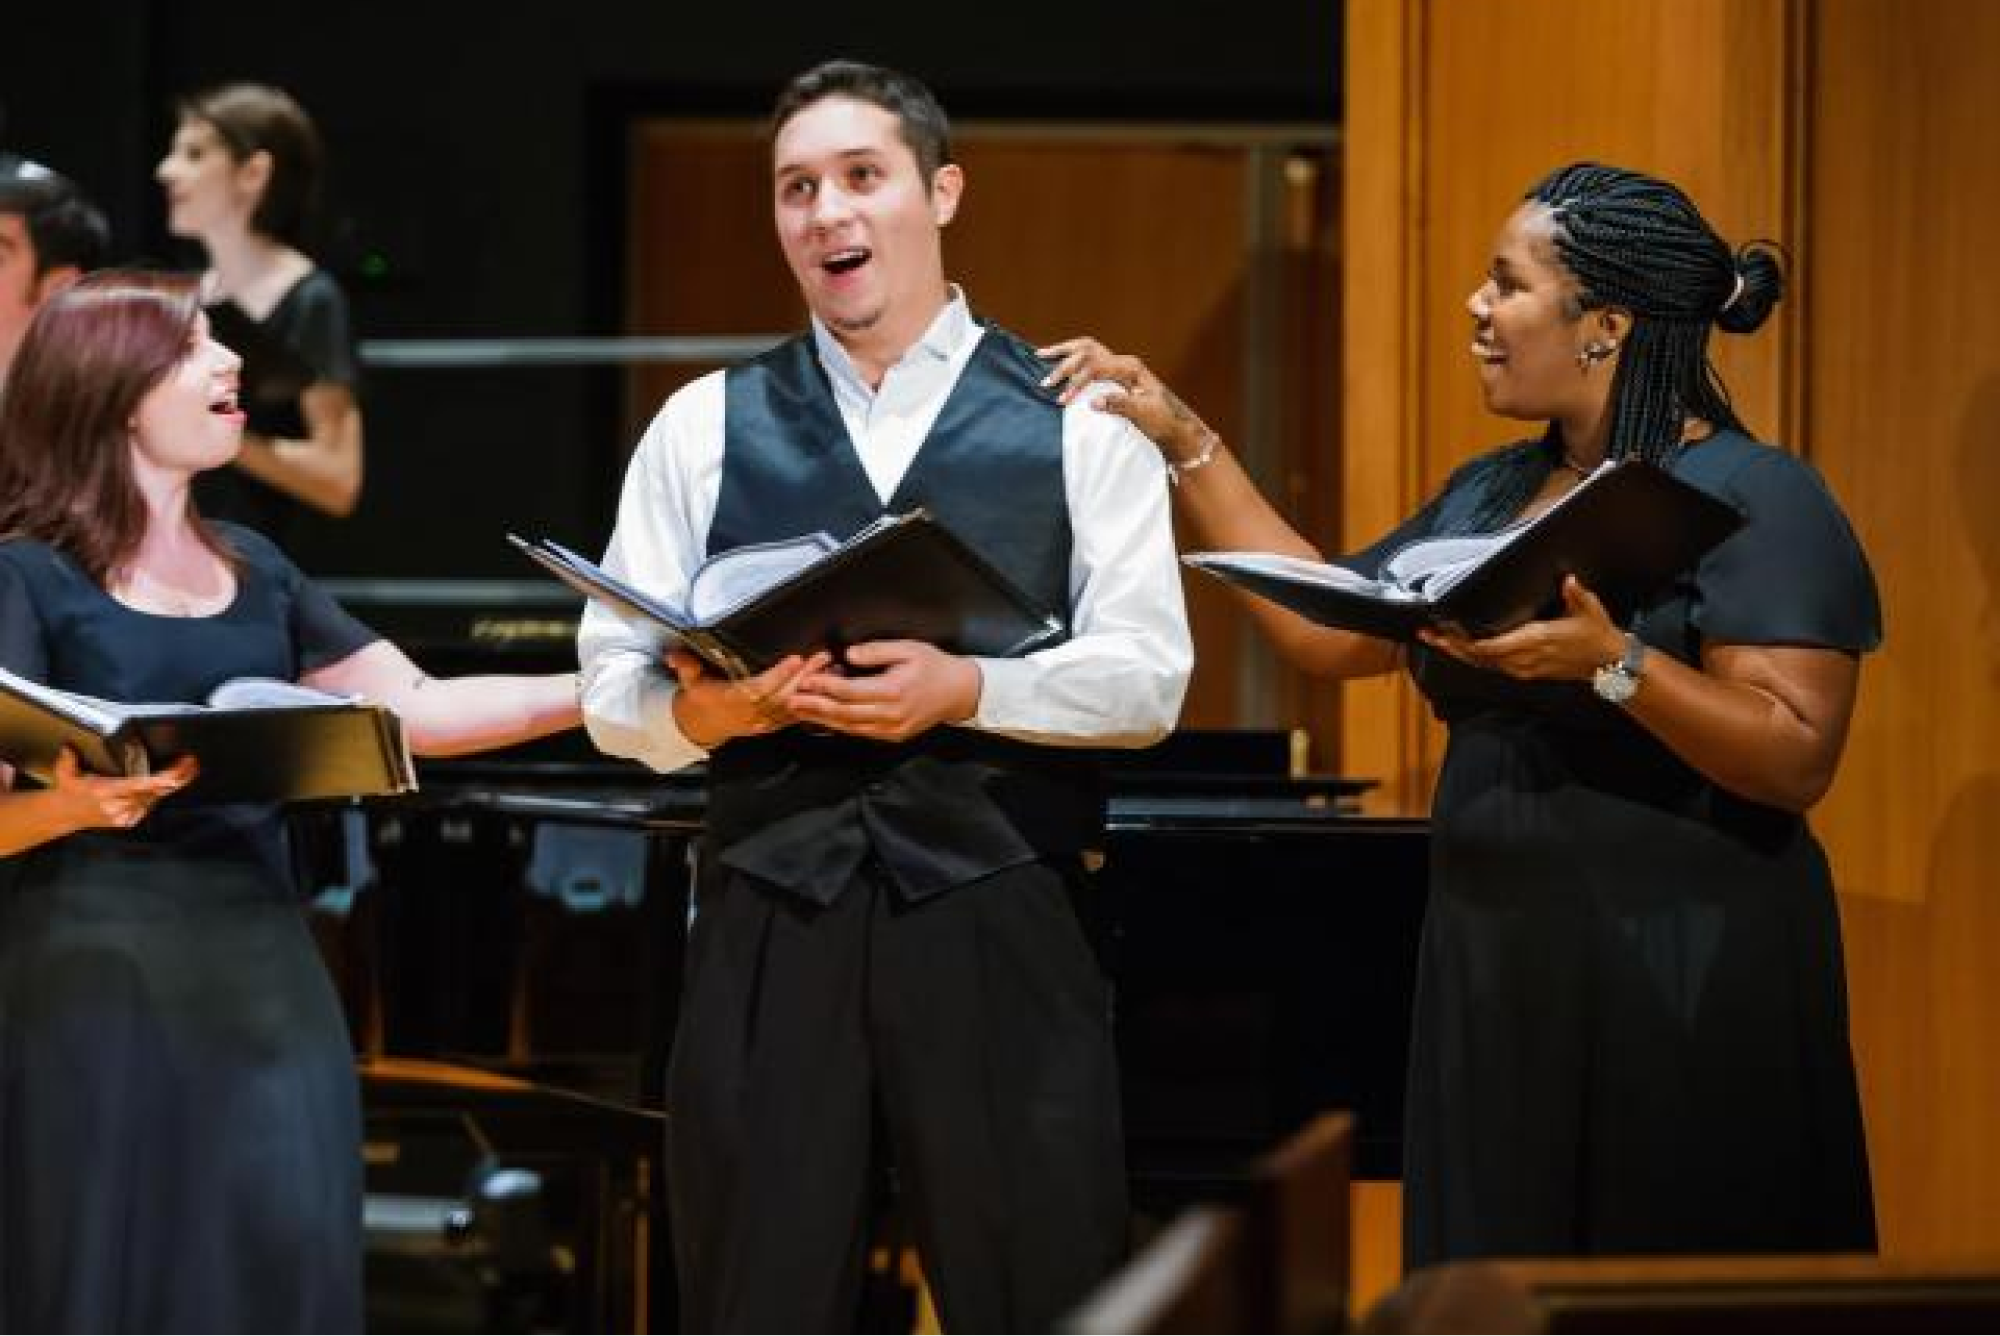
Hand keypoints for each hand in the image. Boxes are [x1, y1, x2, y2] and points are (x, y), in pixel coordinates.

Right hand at [49, 748, 198, 830]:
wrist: (65, 814)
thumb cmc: (69, 788)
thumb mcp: (65, 773)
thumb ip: (68, 760)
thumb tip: (69, 748)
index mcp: (105, 792)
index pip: (138, 785)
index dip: (160, 780)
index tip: (177, 771)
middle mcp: (118, 806)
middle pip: (155, 791)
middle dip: (176, 777)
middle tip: (192, 762)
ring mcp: (125, 815)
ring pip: (157, 798)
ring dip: (174, 784)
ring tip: (190, 768)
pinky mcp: (130, 820)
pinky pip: (151, 804)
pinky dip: (162, 792)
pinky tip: (177, 781)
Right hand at [668, 649, 831, 747]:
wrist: (705, 724)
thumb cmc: (702, 697)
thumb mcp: (689, 681)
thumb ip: (686, 666)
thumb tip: (675, 655)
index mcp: (732, 701)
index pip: (758, 689)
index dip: (777, 676)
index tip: (794, 659)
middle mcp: (753, 713)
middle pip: (783, 696)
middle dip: (805, 676)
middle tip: (822, 656)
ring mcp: (767, 720)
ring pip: (795, 705)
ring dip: (814, 687)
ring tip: (832, 667)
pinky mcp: (777, 722)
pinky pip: (798, 714)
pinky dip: (816, 700)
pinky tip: (830, 685)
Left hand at [787, 641, 981, 742]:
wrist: (959, 693)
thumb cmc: (934, 667)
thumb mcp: (908, 649)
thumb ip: (876, 651)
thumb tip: (847, 655)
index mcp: (893, 691)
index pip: (849, 691)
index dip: (825, 685)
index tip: (806, 678)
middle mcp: (891, 714)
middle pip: (844, 713)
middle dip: (815, 707)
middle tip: (791, 700)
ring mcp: (892, 729)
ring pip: (849, 727)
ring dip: (822, 719)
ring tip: (800, 711)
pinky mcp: (892, 736)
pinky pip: (861, 732)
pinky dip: (840, 726)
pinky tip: (825, 719)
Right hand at [1036, 336, 1217, 465]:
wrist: (1176, 427)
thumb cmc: (1164, 421)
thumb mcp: (1144, 415)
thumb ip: (1119, 405)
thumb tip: (1093, 402)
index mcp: (1131, 368)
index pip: (1096, 367)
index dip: (1077, 382)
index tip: (1062, 400)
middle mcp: (1124, 363)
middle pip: (1088, 351)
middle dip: (1064, 363)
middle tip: (1046, 380)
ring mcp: (1120, 368)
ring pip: (1088, 350)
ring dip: (1065, 353)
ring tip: (1041, 355)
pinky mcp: (1116, 377)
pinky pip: (1090, 361)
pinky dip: (1072, 360)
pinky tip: (1058, 363)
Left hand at [1418, 576, 1627, 680]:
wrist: (1608, 664)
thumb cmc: (1597, 636)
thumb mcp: (1590, 611)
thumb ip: (1576, 594)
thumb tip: (1568, 578)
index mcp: (1534, 641)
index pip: (1489, 647)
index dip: (1463, 643)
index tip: (1443, 632)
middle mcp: (1523, 659)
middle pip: (1477, 657)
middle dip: (1450, 647)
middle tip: (1426, 634)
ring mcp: (1523, 669)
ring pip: (1482, 663)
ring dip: (1458, 652)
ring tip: (1436, 639)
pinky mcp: (1525, 672)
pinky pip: (1492, 666)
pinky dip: (1473, 657)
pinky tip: (1461, 648)